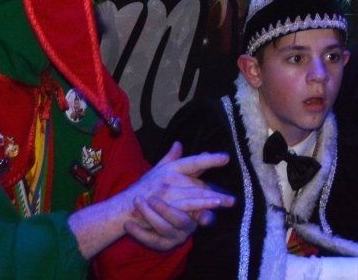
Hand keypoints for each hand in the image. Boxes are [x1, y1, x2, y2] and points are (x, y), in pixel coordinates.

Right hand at [117, 142, 232, 249]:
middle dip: (215, 190)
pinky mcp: (166, 207)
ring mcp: (168, 194)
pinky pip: (186, 209)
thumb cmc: (142, 188)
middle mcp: (170, 179)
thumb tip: (179, 143)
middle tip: (231, 198)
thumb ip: (170, 157)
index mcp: (170, 168)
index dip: (210, 160)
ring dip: (210, 200)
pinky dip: (198, 211)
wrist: (125, 206)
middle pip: (198, 184)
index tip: (226, 158)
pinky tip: (208, 214)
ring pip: (194, 197)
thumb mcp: (156, 169)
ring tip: (224, 203)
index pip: (194, 162)